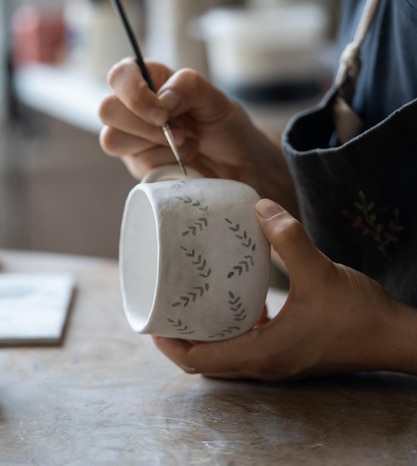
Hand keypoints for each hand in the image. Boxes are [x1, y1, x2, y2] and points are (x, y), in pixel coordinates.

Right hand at [99, 59, 295, 206]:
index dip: (133, 93)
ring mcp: (133, 140)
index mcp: (150, 82)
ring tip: (188, 143)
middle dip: (145, 126)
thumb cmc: (225, 125)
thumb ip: (189, 87)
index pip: (119, 76)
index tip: (163, 113)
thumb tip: (162, 101)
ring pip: (113, 140)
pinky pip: (137, 166)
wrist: (240, 164)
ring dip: (157, 146)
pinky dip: (167, 164)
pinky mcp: (139, 167)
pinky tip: (186, 161)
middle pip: (107, 110)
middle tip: (182, 132)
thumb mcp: (216, 99)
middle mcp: (134, 109)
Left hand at [153, 199, 404, 380]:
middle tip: (168, 300)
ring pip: (226, 355)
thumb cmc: (358, 315)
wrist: (393, 337)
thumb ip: (288, 238)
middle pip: (205, 361)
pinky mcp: (288, 353)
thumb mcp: (320, 271)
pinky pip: (248, 345)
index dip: (169, 342)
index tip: (153, 315)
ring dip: (207, 331)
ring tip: (196, 297)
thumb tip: (259, 207)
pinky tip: (244, 299)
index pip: (197, 361)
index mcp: (262, 354)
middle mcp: (263, 365)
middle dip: (181, 334)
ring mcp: (276, 362)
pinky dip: (235, 326)